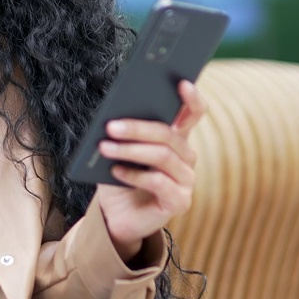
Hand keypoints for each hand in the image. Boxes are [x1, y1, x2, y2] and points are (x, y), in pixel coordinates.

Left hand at [94, 80, 205, 261]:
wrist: (116, 215)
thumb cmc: (119, 176)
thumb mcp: (119, 149)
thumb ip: (124, 132)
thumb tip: (115, 113)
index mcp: (176, 139)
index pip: (194, 113)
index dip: (192, 98)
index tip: (181, 82)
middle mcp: (187, 157)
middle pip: (169, 135)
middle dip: (138, 128)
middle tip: (111, 126)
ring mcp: (186, 180)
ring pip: (163, 156)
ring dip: (130, 150)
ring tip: (105, 147)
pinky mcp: (180, 202)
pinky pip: (159, 182)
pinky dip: (134, 174)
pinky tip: (115, 171)